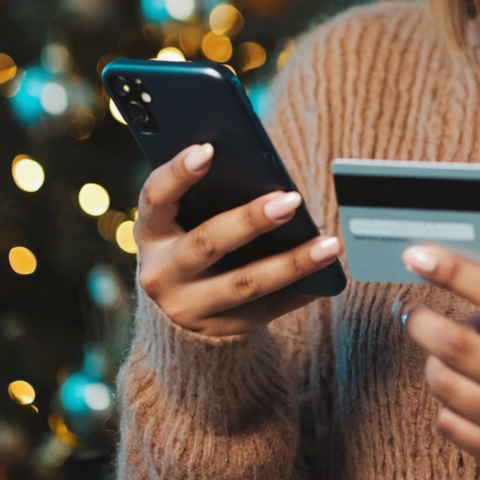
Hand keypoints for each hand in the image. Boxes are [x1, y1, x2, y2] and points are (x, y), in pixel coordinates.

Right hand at [134, 143, 341, 336]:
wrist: (179, 314)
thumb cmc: (190, 242)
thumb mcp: (181, 222)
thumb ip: (205, 197)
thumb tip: (259, 167)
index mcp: (150, 232)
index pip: (155, 198)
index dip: (177, 173)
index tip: (208, 149)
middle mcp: (162, 273)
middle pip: (208, 243)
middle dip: (251, 220)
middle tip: (291, 200)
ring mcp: (189, 308)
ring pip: (245, 284)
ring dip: (292, 263)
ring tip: (329, 244)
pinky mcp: (221, 330)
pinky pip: (267, 310)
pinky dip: (299, 292)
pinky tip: (327, 276)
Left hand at [398, 245, 479, 479]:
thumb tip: (456, 299)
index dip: (455, 272)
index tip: (417, 255)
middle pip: (459, 347)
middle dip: (421, 322)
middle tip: (409, 309)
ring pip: (447, 386)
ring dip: (434, 361)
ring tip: (445, 353)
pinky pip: (451, 425)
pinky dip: (446, 400)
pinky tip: (461, 390)